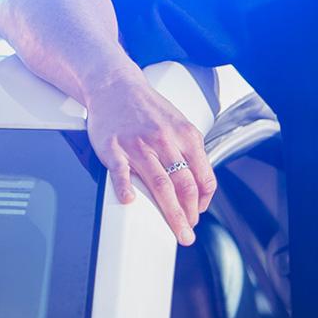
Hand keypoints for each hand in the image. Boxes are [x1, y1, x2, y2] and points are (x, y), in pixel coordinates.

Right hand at [83, 71, 216, 245]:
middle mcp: (164, 140)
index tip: (199, 214)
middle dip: (190, 214)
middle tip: (188, 233)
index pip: (202, 176)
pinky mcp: (113, 147)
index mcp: (185, 135)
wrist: (114, 85)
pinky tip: (129, 201)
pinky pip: (121, 171)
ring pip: (159, 183)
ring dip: (170, 212)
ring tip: (176, 230)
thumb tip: (197, 185)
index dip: (203, 201)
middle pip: (184, 185)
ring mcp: (138, 144)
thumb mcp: (178, 124)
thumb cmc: (146, 108)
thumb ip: (188, 152)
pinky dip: (125, 188)